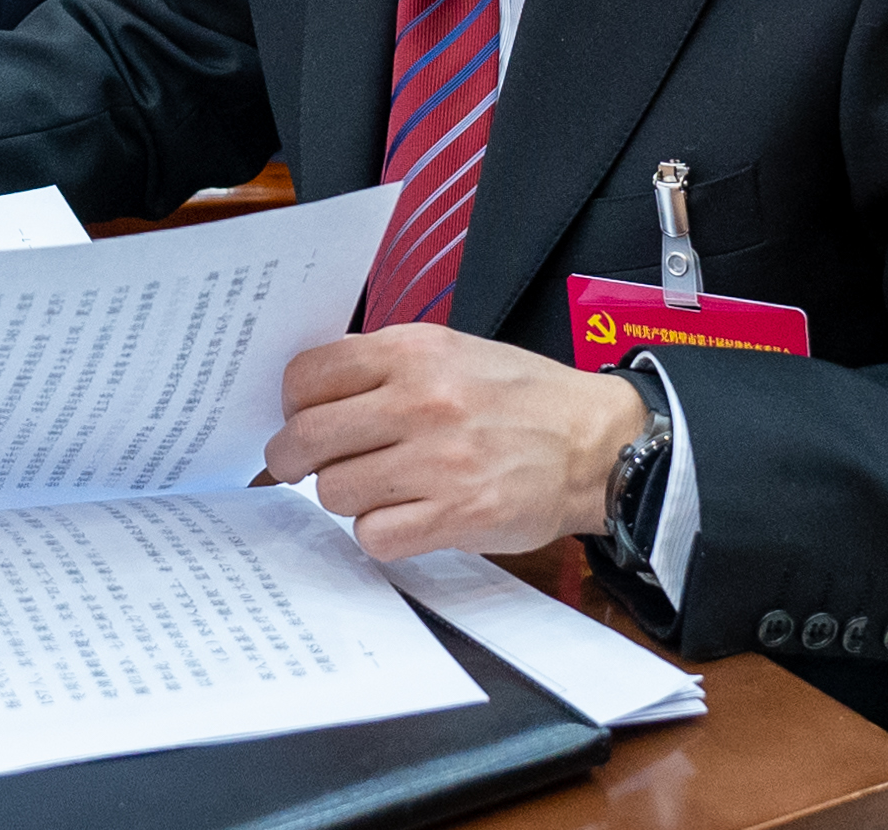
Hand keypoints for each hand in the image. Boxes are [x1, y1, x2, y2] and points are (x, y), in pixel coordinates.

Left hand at [263, 326, 647, 560]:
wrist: (596, 443)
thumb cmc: (522, 398)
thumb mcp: (452, 352)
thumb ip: (384, 364)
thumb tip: (312, 389)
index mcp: (414, 351)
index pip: (307, 376)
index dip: (292, 405)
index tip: (300, 419)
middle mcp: (422, 400)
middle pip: (307, 439)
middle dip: (293, 459)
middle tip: (304, 467)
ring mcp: (439, 460)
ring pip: (334, 491)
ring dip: (346, 497)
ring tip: (377, 488)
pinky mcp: (457, 515)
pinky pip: (375, 535)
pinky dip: (381, 532)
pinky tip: (404, 517)